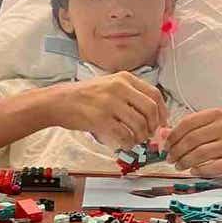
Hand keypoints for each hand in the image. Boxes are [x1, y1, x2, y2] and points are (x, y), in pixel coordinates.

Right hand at [50, 71, 168, 148]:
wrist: (59, 101)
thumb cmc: (85, 95)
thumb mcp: (110, 84)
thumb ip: (130, 95)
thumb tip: (153, 114)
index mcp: (125, 78)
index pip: (154, 94)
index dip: (162, 111)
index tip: (162, 123)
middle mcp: (119, 88)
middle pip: (150, 109)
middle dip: (154, 125)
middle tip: (150, 134)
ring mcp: (110, 102)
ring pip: (139, 123)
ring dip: (141, 136)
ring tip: (136, 140)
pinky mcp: (100, 118)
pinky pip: (124, 134)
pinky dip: (129, 142)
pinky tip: (125, 144)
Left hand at [164, 108, 221, 176]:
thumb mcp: (208, 130)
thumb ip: (186, 130)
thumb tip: (162, 133)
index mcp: (216, 115)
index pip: (187, 122)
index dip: (173, 136)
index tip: (165, 146)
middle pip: (192, 139)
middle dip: (176, 151)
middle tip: (170, 159)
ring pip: (200, 153)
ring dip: (185, 162)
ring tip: (179, 166)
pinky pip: (212, 166)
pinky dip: (199, 170)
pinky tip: (193, 171)